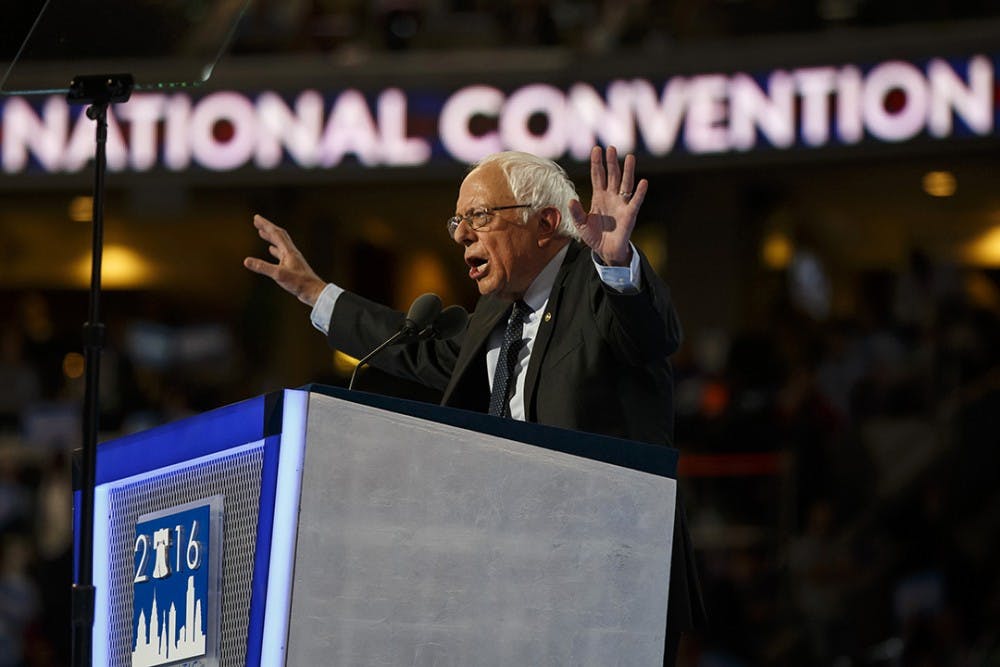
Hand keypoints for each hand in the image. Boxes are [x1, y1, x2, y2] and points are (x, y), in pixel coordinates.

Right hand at [243, 214, 325, 305]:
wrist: (313, 292)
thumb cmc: (299, 283)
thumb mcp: (278, 275)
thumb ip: (263, 267)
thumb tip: (246, 261)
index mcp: (289, 251)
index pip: (276, 233)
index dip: (266, 225)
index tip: (256, 217)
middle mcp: (291, 252)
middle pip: (278, 235)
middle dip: (267, 227)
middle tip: (257, 221)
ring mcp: (292, 259)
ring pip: (280, 244)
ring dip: (270, 237)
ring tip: (262, 233)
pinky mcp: (293, 266)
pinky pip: (282, 254)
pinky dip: (275, 250)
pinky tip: (271, 250)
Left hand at [569, 145, 647, 265]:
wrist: (606, 251)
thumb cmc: (594, 236)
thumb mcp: (581, 225)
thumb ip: (576, 212)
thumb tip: (571, 200)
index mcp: (598, 197)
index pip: (598, 176)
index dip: (597, 163)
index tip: (596, 149)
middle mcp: (611, 197)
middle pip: (612, 176)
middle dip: (611, 162)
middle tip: (610, 148)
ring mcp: (621, 204)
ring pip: (625, 184)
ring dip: (627, 171)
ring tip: (629, 157)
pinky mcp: (630, 214)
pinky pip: (636, 201)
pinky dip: (640, 192)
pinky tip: (643, 182)